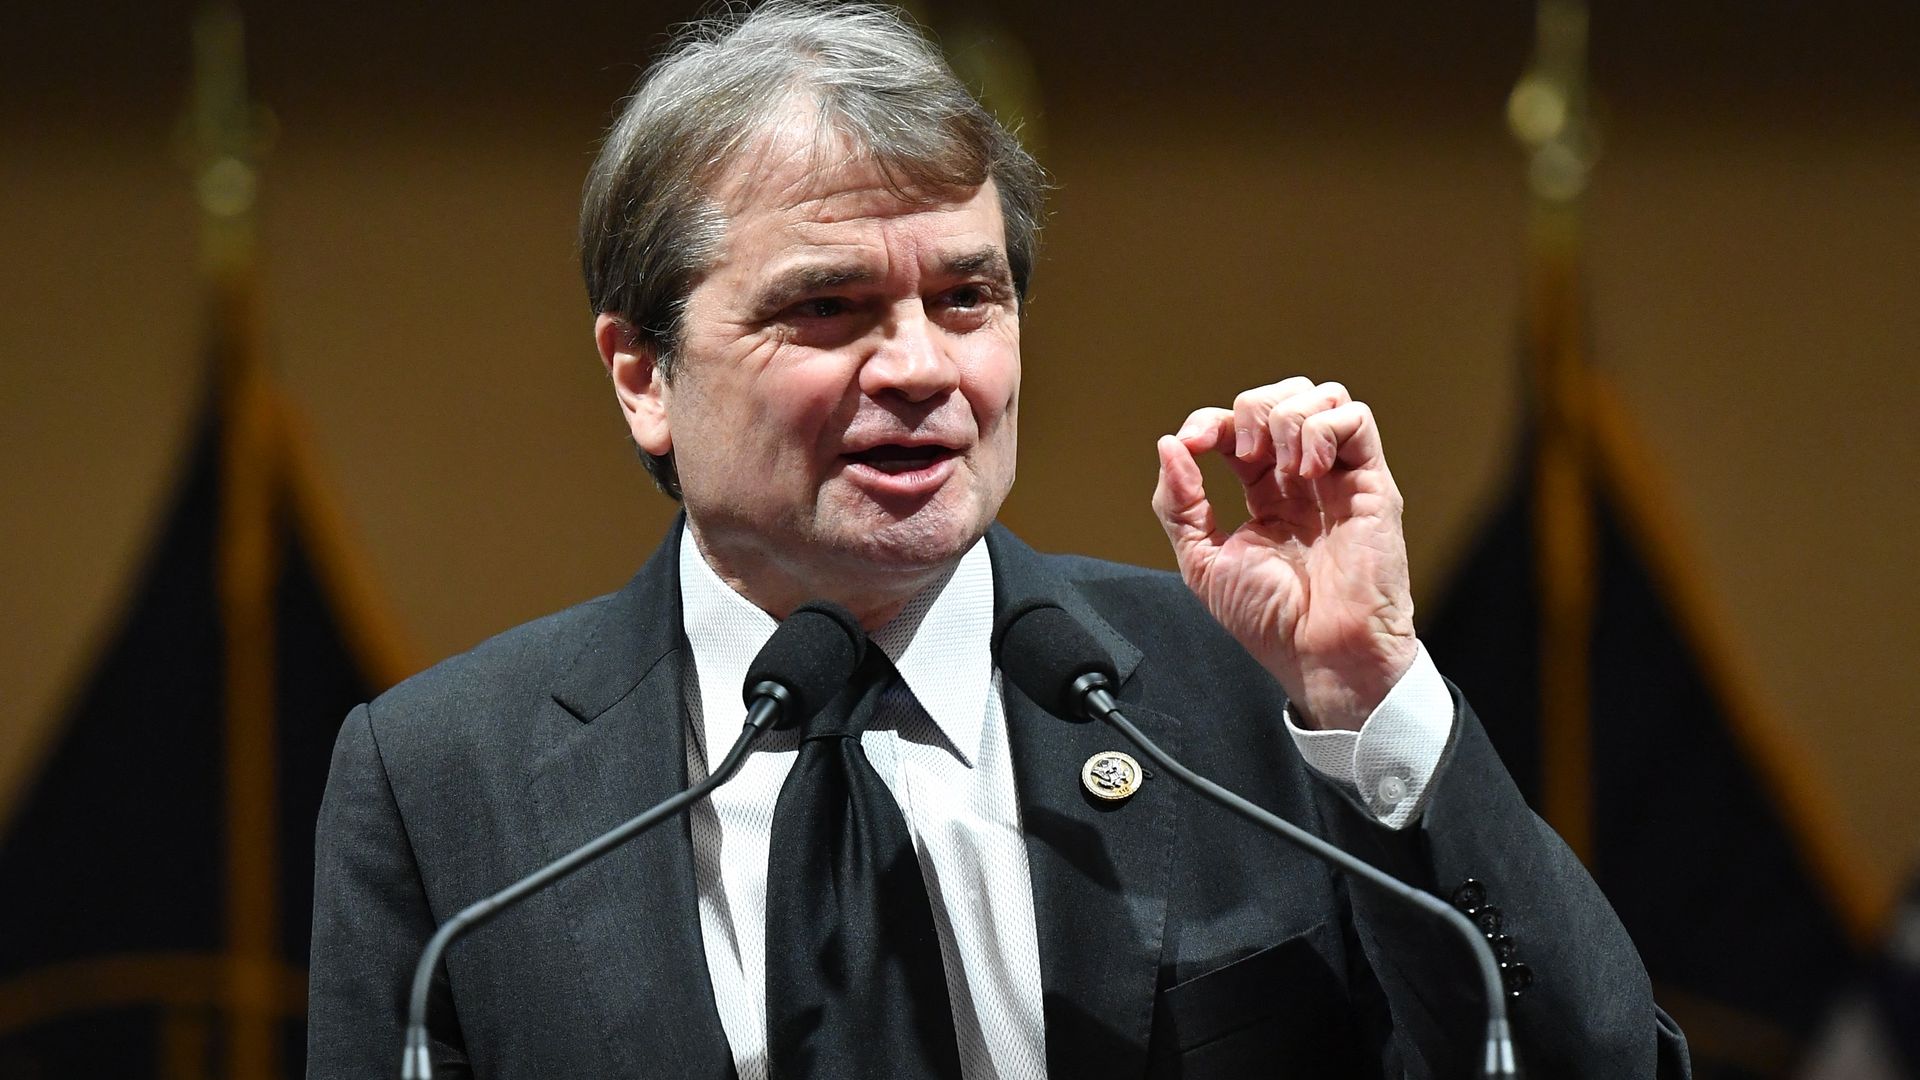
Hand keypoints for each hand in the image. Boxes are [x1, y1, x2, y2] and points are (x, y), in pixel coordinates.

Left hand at [1152, 377, 1417, 729]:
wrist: (1321, 655)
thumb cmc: (1271, 622)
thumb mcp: (1203, 563)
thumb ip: (1180, 505)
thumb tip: (1170, 447)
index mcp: (1266, 494)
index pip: (1239, 428)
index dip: (1211, 422)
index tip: (1190, 444)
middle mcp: (1304, 479)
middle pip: (1282, 398)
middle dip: (1250, 410)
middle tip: (1244, 454)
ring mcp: (1339, 478)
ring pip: (1322, 396)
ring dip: (1287, 418)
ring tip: (1281, 467)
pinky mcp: (1372, 484)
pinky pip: (1356, 419)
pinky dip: (1322, 429)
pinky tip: (1307, 471)